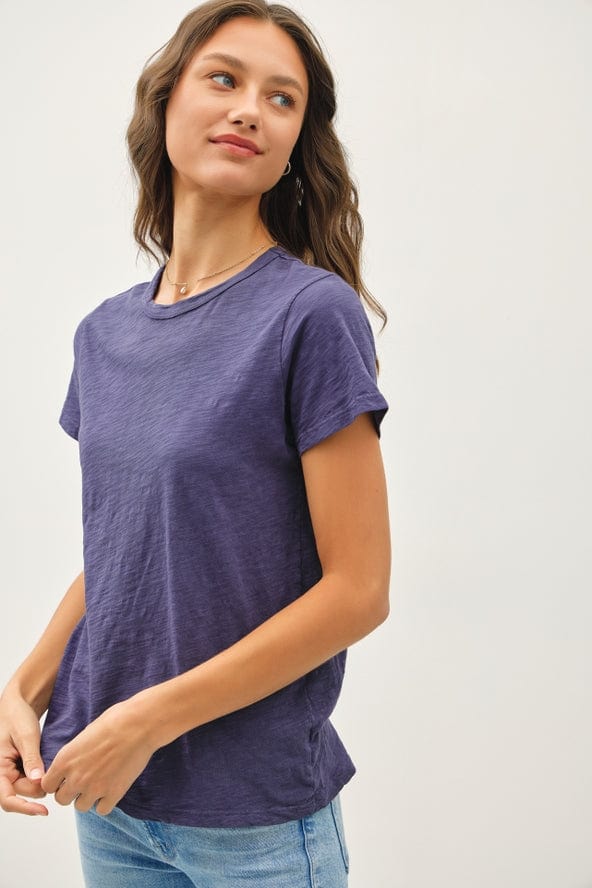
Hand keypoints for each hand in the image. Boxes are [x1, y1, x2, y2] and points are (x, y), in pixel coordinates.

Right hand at [0, 687, 48, 815]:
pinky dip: (41, 774)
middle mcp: (2, 773)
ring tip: (54, 764)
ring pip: (28, 786)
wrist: (18, 704)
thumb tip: (38, 781)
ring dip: (41, 780)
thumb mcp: (26, 736)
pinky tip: (50, 765)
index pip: (7, 799)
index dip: (24, 808)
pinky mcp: (20, 767)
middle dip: (38, 787)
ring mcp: (11, 770)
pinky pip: (30, 778)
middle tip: (55, 772)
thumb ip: (31, 759)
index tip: (43, 811)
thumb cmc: (17, 716)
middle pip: (22, 793)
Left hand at [41, 698, 155, 815]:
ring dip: (88, 798)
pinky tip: (112, 788)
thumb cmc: (114, 721)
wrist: (139, 725)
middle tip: (84, 780)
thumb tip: (73, 764)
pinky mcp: (114, 794)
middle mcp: (76, 777)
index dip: (57, 782)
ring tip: (100, 783)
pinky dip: (105, 802)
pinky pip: (102, 810)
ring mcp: (95, 788)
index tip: (66, 778)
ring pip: (81, 807)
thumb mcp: (85, 734)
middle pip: (62, 799)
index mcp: (65, 760)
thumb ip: (74, 755)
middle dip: (71, 792)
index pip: (47, 785)